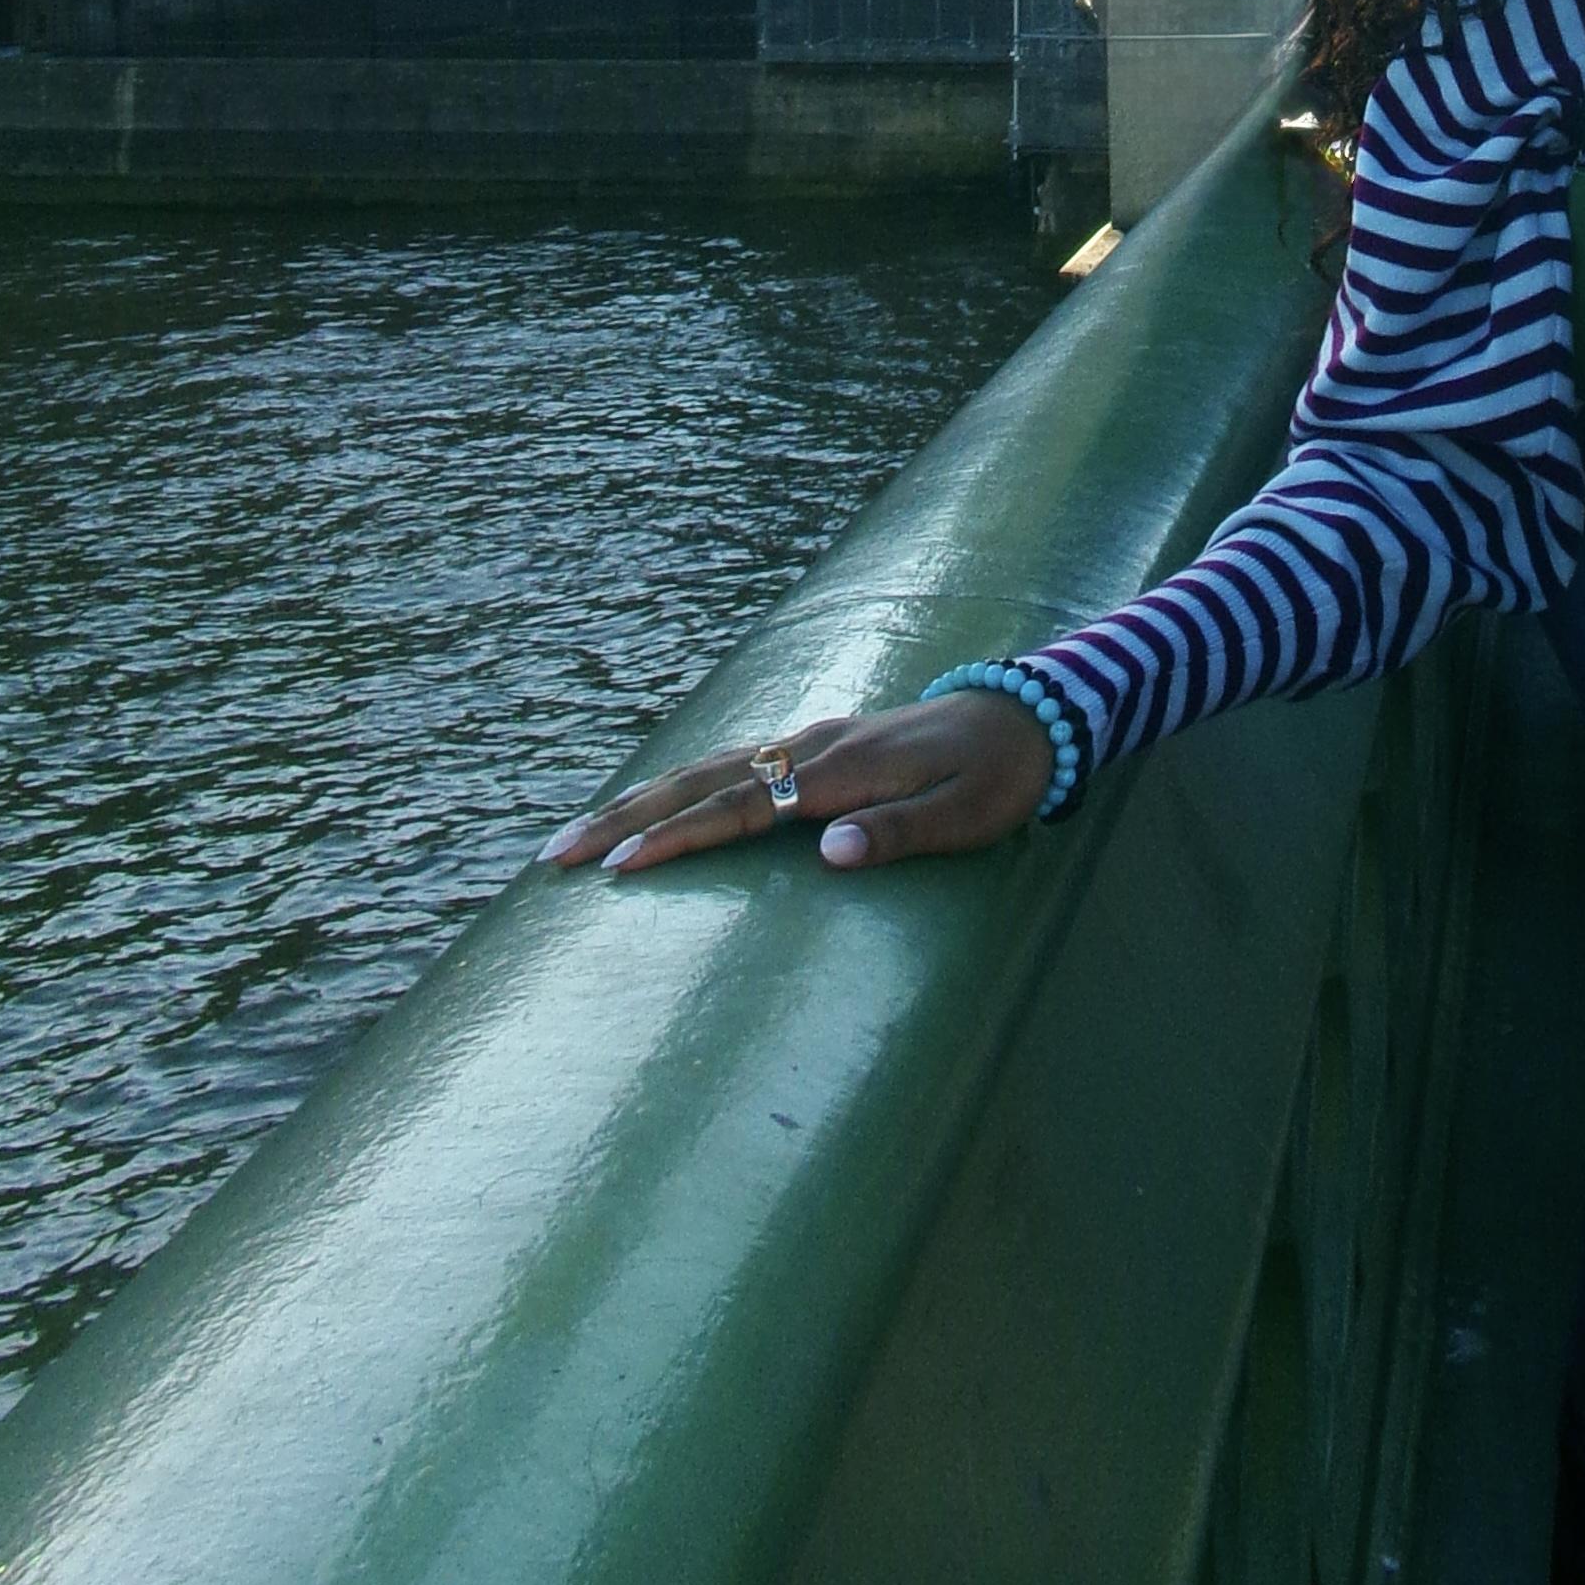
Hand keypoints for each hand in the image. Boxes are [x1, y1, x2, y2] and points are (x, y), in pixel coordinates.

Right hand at [539, 690, 1054, 879]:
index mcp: (843, 768)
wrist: (1029, 714)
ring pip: (706, 766)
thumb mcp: (969, 814)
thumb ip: (900, 833)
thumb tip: (826, 854)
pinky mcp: (814, 745)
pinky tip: (650, 803)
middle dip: (624, 819)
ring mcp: (810, 740)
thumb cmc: (1001, 776)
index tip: (619, 869)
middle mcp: (813, 746)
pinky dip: (678, 783)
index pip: (742, 808)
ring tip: (576, 835)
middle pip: (702, 781)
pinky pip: (730, 762)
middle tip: (554, 856)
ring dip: (639, 799)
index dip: (679, 839)